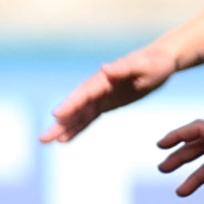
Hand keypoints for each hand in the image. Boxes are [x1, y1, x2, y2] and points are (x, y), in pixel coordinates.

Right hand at [46, 47, 172, 143]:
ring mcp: (100, 96)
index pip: (84, 93)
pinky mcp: (105, 104)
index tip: (56, 116)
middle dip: (60, 122)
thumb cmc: (155, 62)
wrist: (160, 61)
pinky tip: (65, 140)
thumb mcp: (144, 65)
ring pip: (78, 115)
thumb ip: (124, 68)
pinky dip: (76, 128)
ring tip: (46, 141)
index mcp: (105, 78)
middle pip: (75, 107)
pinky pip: (88, 118)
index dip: (70, 104)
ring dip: (63, 128)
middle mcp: (97, 87)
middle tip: (43, 137)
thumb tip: (105, 68)